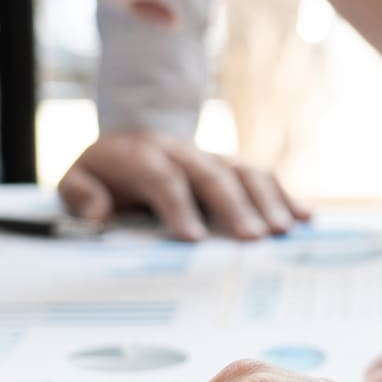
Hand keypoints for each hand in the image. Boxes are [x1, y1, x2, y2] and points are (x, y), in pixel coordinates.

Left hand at [61, 131, 309, 241]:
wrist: (130, 142)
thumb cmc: (104, 174)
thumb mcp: (76, 180)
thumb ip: (81, 194)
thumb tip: (100, 214)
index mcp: (140, 155)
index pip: (162, 177)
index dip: (177, 205)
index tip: (193, 239)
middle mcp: (182, 151)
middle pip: (211, 174)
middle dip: (233, 205)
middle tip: (252, 239)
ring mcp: (210, 157)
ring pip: (242, 172)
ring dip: (265, 201)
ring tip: (282, 232)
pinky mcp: (230, 166)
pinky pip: (261, 176)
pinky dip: (285, 195)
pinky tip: (305, 217)